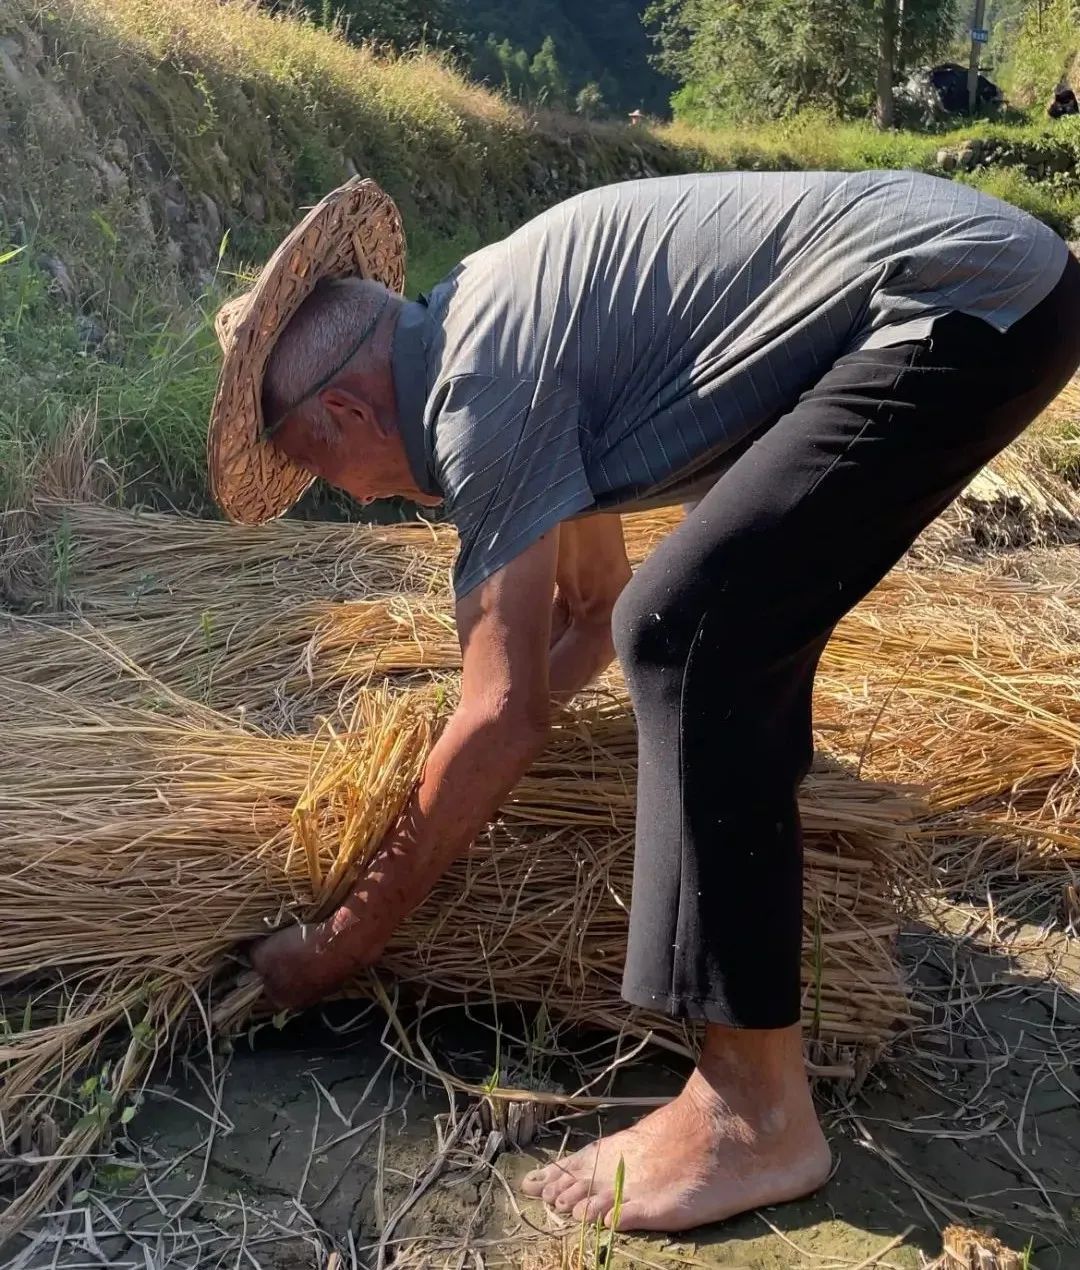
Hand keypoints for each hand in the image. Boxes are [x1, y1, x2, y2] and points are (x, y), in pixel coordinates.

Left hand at [250, 919, 384, 1011]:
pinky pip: (322, 965)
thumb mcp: (262, 952)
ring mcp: (323, 991)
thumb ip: (252, 956)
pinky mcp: (339, 976)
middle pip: (285, 981)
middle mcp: (301, 1002)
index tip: (260, 952)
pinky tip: (318, 940)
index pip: (263, 987)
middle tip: (280, 942)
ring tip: (301, 939)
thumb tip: (249, 953)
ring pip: (305, 974)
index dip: (259, 968)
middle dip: (282, 965)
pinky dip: (319, 954)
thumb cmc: (296, 952)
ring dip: (302, 959)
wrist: (339, 945)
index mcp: (280, 1000)